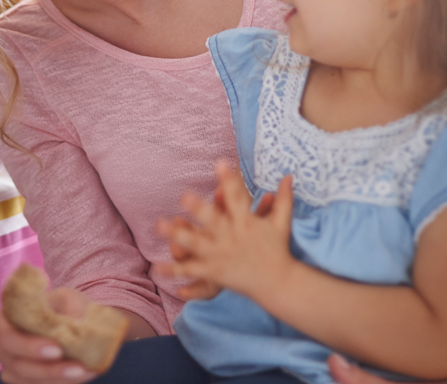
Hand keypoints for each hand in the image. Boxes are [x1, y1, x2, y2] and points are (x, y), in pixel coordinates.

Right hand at [0, 285, 97, 382]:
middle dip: (45, 368)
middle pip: (14, 362)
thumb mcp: (69, 299)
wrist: (72, 325)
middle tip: (76, 367)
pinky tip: (83, 374)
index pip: (4, 333)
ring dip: (55, 378)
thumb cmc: (63, 307)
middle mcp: (2, 345)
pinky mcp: (24, 380)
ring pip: (25, 379)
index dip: (27, 344)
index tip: (57, 348)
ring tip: (83, 371)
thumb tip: (76, 322)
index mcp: (4, 319)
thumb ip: (71, 307)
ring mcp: (10, 366)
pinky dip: (60, 382)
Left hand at [158, 162, 294, 297]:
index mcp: (247, 222)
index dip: (229, 180)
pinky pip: (191, 270)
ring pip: (196, 244)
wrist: (279, 283)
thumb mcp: (282, 223)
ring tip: (159, 225)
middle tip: (184, 196)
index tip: (221, 162)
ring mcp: (221, 256)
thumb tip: (290, 175)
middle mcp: (232, 237)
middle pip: (213, 221)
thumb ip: (284, 199)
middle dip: (200, 209)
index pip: (237, 197)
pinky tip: (156, 266)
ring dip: (177, 235)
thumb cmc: (278, 249)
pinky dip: (174, 269)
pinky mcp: (215, 272)